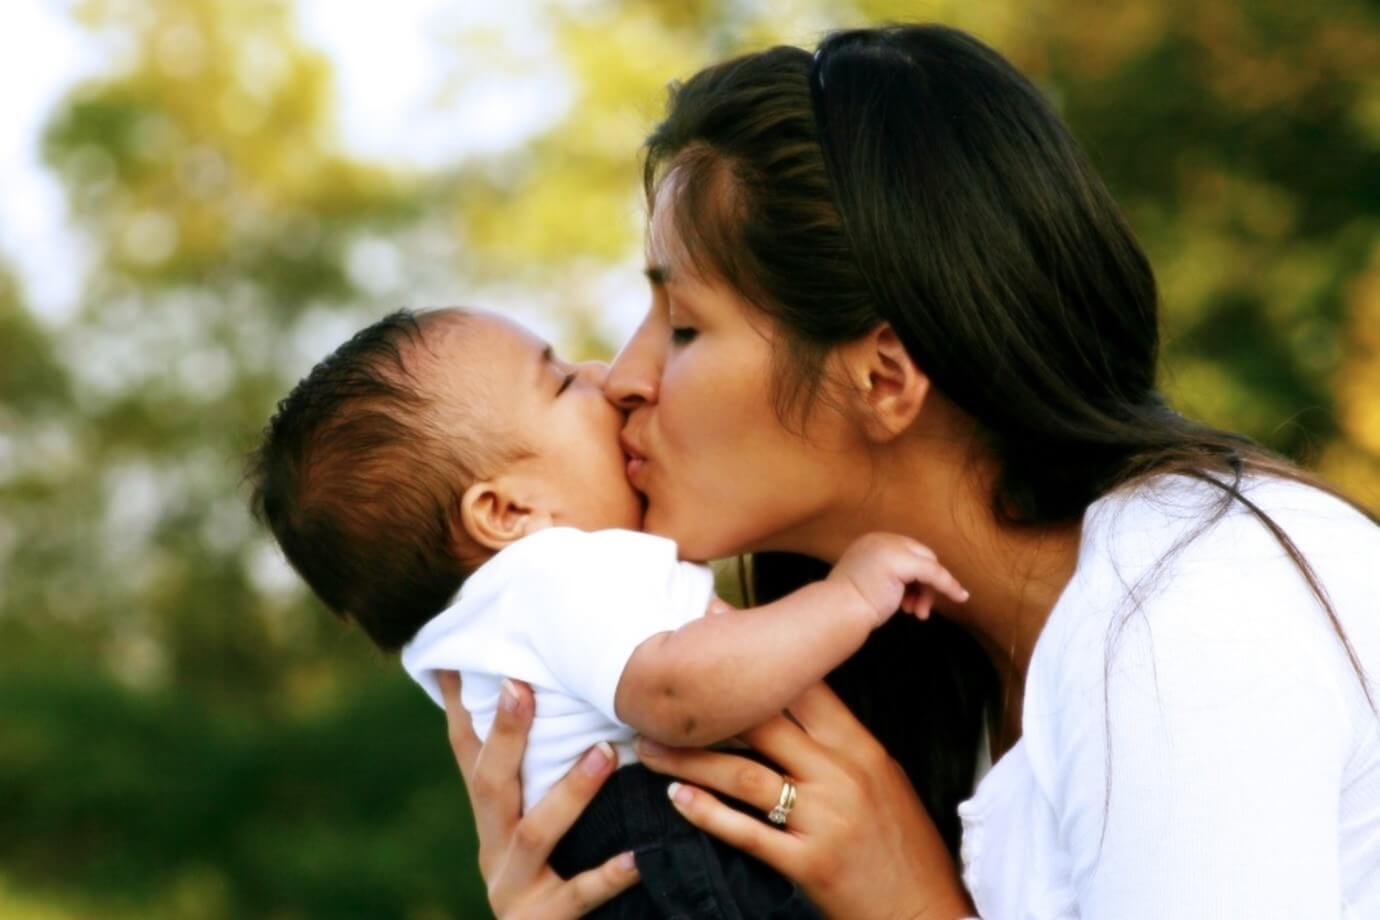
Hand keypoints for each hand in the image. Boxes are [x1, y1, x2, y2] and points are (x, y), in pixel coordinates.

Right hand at [439, 671, 638, 917]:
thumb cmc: (550, 879)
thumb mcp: (530, 826)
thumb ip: (536, 772)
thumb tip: (541, 699)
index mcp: (491, 821)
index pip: (468, 755)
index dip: (463, 708)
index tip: (465, 658)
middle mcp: (493, 849)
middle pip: (490, 785)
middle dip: (506, 735)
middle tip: (522, 685)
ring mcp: (513, 887)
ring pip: (536, 834)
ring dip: (569, 791)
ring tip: (603, 753)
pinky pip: (578, 896)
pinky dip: (607, 875)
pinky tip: (638, 856)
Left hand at [635, 681, 974, 919]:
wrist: (924, 911)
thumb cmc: (902, 844)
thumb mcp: (883, 778)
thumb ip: (839, 742)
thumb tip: (793, 702)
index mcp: (860, 747)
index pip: (803, 689)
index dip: (757, 659)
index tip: (716, 627)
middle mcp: (841, 775)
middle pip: (762, 723)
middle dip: (706, 706)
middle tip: (660, 690)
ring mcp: (825, 818)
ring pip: (744, 775)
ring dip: (689, 761)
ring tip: (649, 749)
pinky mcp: (810, 863)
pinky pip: (748, 833)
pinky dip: (708, 815)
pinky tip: (677, 800)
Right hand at [827, 532, 968, 624]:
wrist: (837, 612)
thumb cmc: (848, 606)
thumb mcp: (871, 583)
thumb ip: (891, 578)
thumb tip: (917, 586)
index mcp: (870, 542)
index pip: (907, 554)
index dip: (916, 579)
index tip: (913, 603)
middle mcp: (880, 539)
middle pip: (920, 558)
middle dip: (925, 587)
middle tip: (918, 611)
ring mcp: (890, 547)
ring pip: (928, 566)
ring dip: (927, 593)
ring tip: (917, 614)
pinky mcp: (901, 561)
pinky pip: (934, 573)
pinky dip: (948, 586)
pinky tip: (959, 597)